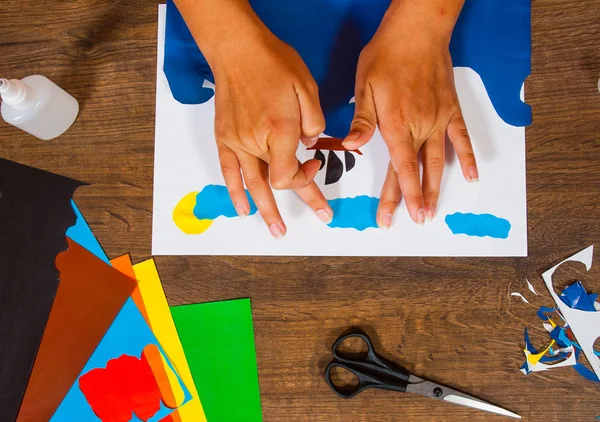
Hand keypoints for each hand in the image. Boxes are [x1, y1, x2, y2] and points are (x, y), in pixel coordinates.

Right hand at [209, 27, 332, 237]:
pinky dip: (235, 192)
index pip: (292, 174)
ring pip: (252, 184)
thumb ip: (314, 121)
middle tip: (319, 215)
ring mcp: (237, 142)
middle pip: (277, 183)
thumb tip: (311, 143)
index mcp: (279, 131)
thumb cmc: (273, 64)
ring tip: (275, 230)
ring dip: (265, 210)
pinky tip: (242, 209)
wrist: (237, 49)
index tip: (316, 164)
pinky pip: (229, 172)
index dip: (308, 178)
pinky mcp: (224, 138)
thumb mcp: (307, 87)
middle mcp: (256, 142)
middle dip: (301, 200)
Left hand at [343, 1, 477, 228]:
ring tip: (434, 210)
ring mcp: (439, 120)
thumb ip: (362, 120)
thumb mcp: (365, 86)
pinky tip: (472, 175)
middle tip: (414, 222)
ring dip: (436, 187)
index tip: (393, 216)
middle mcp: (420, 127)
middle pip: (416, 171)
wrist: (417, 31)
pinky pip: (462, 138)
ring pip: (439, 161)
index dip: (396, 195)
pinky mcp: (451, 110)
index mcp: (396, 124)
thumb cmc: (386, 56)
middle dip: (413, 199)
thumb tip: (352, 146)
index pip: (398, 168)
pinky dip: (468, 157)